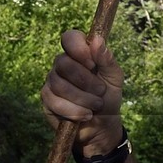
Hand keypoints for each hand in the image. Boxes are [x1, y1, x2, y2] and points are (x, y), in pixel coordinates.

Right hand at [41, 28, 123, 148]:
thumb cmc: (108, 96)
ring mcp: (52, 82)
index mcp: (79, 53)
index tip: (92, 64)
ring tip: (96, 105)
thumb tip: (98, 40)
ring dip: (83, 98)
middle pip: (63, 63)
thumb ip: (107, 59)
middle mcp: (62, 64)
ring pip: (59, 84)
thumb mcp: (114, 78)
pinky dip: (74, 111)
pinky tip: (85, 115)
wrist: (103, 125)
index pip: (70, 38)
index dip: (78, 49)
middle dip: (86, 80)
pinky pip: (55, 102)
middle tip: (101, 91)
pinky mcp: (47, 100)